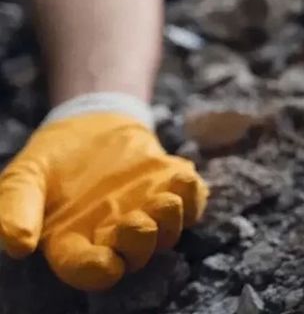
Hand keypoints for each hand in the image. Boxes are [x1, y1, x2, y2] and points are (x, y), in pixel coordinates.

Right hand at [0, 112, 208, 290]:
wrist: (89, 126)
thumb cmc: (52, 160)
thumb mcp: (23, 178)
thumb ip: (15, 208)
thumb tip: (17, 244)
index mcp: (74, 242)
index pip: (85, 266)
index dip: (96, 270)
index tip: (105, 263)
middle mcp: (114, 236)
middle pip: (133, 255)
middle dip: (139, 244)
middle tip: (137, 223)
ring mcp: (146, 213)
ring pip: (167, 232)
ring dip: (170, 221)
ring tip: (164, 201)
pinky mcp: (169, 191)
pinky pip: (191, 203)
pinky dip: (192, 195)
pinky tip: (183, 178)